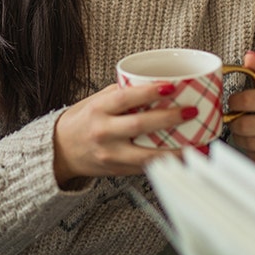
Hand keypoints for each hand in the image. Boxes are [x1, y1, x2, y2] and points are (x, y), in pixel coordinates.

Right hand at [52, 83, 188, 187]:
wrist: (59, 151)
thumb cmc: (79, 123)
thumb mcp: (95, 102)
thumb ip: (121, 94)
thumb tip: (153, 84)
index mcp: (98, 110)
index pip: (126, 98)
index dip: (149, 92)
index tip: (171, 87)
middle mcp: (103, 132)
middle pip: (139, 125)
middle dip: (168, 118)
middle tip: (190, 112)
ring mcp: (110, 154)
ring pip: (147, 154)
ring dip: (174, 150)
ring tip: (195, 143)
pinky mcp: (117, 170)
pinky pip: (145, 167)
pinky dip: (165, 163)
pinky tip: (181, 158)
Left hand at [226, 51, 254, 169]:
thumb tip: (249, 57)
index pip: (247, 100)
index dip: (233, 102)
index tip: (233, 104)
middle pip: (245, 125)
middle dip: (235, 123)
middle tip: (235, 120)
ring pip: (250, 144)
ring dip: (241, 139)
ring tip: (245, 133)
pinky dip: (253, 153)